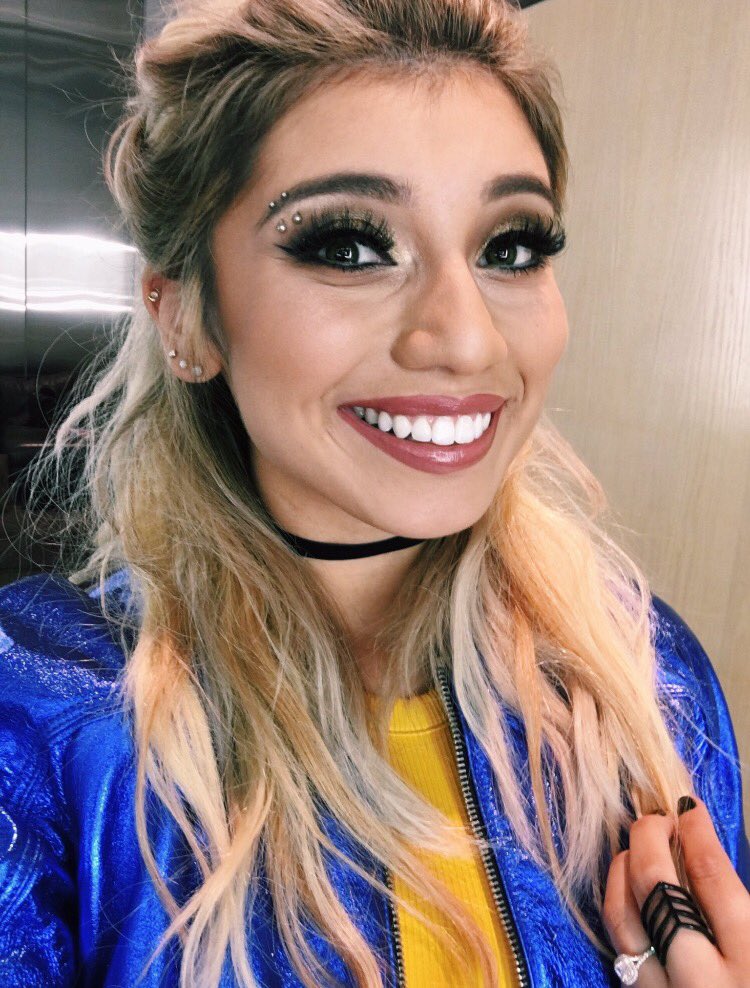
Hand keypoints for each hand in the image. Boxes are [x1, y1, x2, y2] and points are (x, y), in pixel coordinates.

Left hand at [602, 796, 749, 985]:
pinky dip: (618, 911)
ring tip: (635, 848)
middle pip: (655, 887)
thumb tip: (705, 856)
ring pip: (620, 917)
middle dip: (648, 839)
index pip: (712, 878)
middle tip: (657, 819)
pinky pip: (619, 951)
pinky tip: (627, 894)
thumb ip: (741, 911)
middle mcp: (701, 982)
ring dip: (621, 871)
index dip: (696, 833)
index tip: (688, 809)